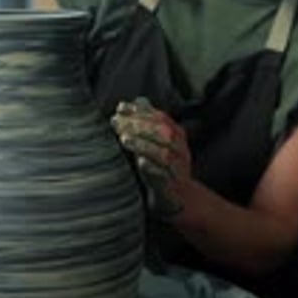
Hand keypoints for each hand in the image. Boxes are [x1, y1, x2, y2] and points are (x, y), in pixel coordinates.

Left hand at [111, 97, 191, 218]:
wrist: (180, 197)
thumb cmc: (164, 165)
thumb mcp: (159, 141)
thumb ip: (149, 122)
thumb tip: (137, 101)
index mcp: (177, 134)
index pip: (160, 117)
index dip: (140, 111)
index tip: (120, 108)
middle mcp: (180, 149)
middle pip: (163, 132)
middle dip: (138, 125)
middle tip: (117, 122)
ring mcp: (177, 167)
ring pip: (163, 153)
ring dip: (143, 144)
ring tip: (124, 139)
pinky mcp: (172, 185)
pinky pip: (163, 175)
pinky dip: (152, 168)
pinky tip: (140, 162)